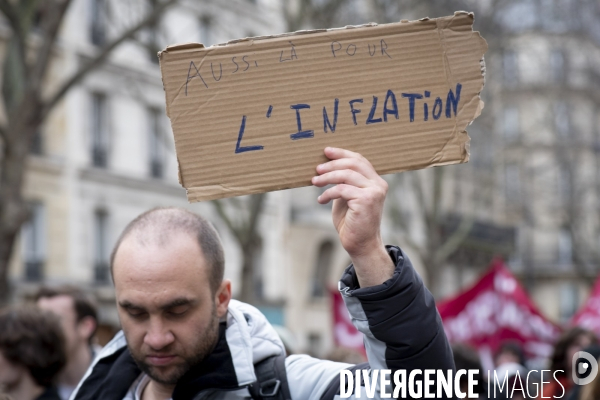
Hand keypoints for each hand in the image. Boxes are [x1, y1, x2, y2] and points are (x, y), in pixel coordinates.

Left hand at [311, 147, 393, 287]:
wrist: (360, 245)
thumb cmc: (352, 223)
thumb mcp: (346, 198)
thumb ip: (343, 183)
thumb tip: (326, 167)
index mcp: (375, 181)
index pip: (359, 160)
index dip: (342, 153)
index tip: (326, 151)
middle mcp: (378, 184)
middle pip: (353, 163)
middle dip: (332, 164)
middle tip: (317, 169)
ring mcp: (374, 192)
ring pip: (346, 175)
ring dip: (327, 177)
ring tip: (314, 182)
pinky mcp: (366, 200)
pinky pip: (341, 189)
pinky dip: (328, 193)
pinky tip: (320, 200)